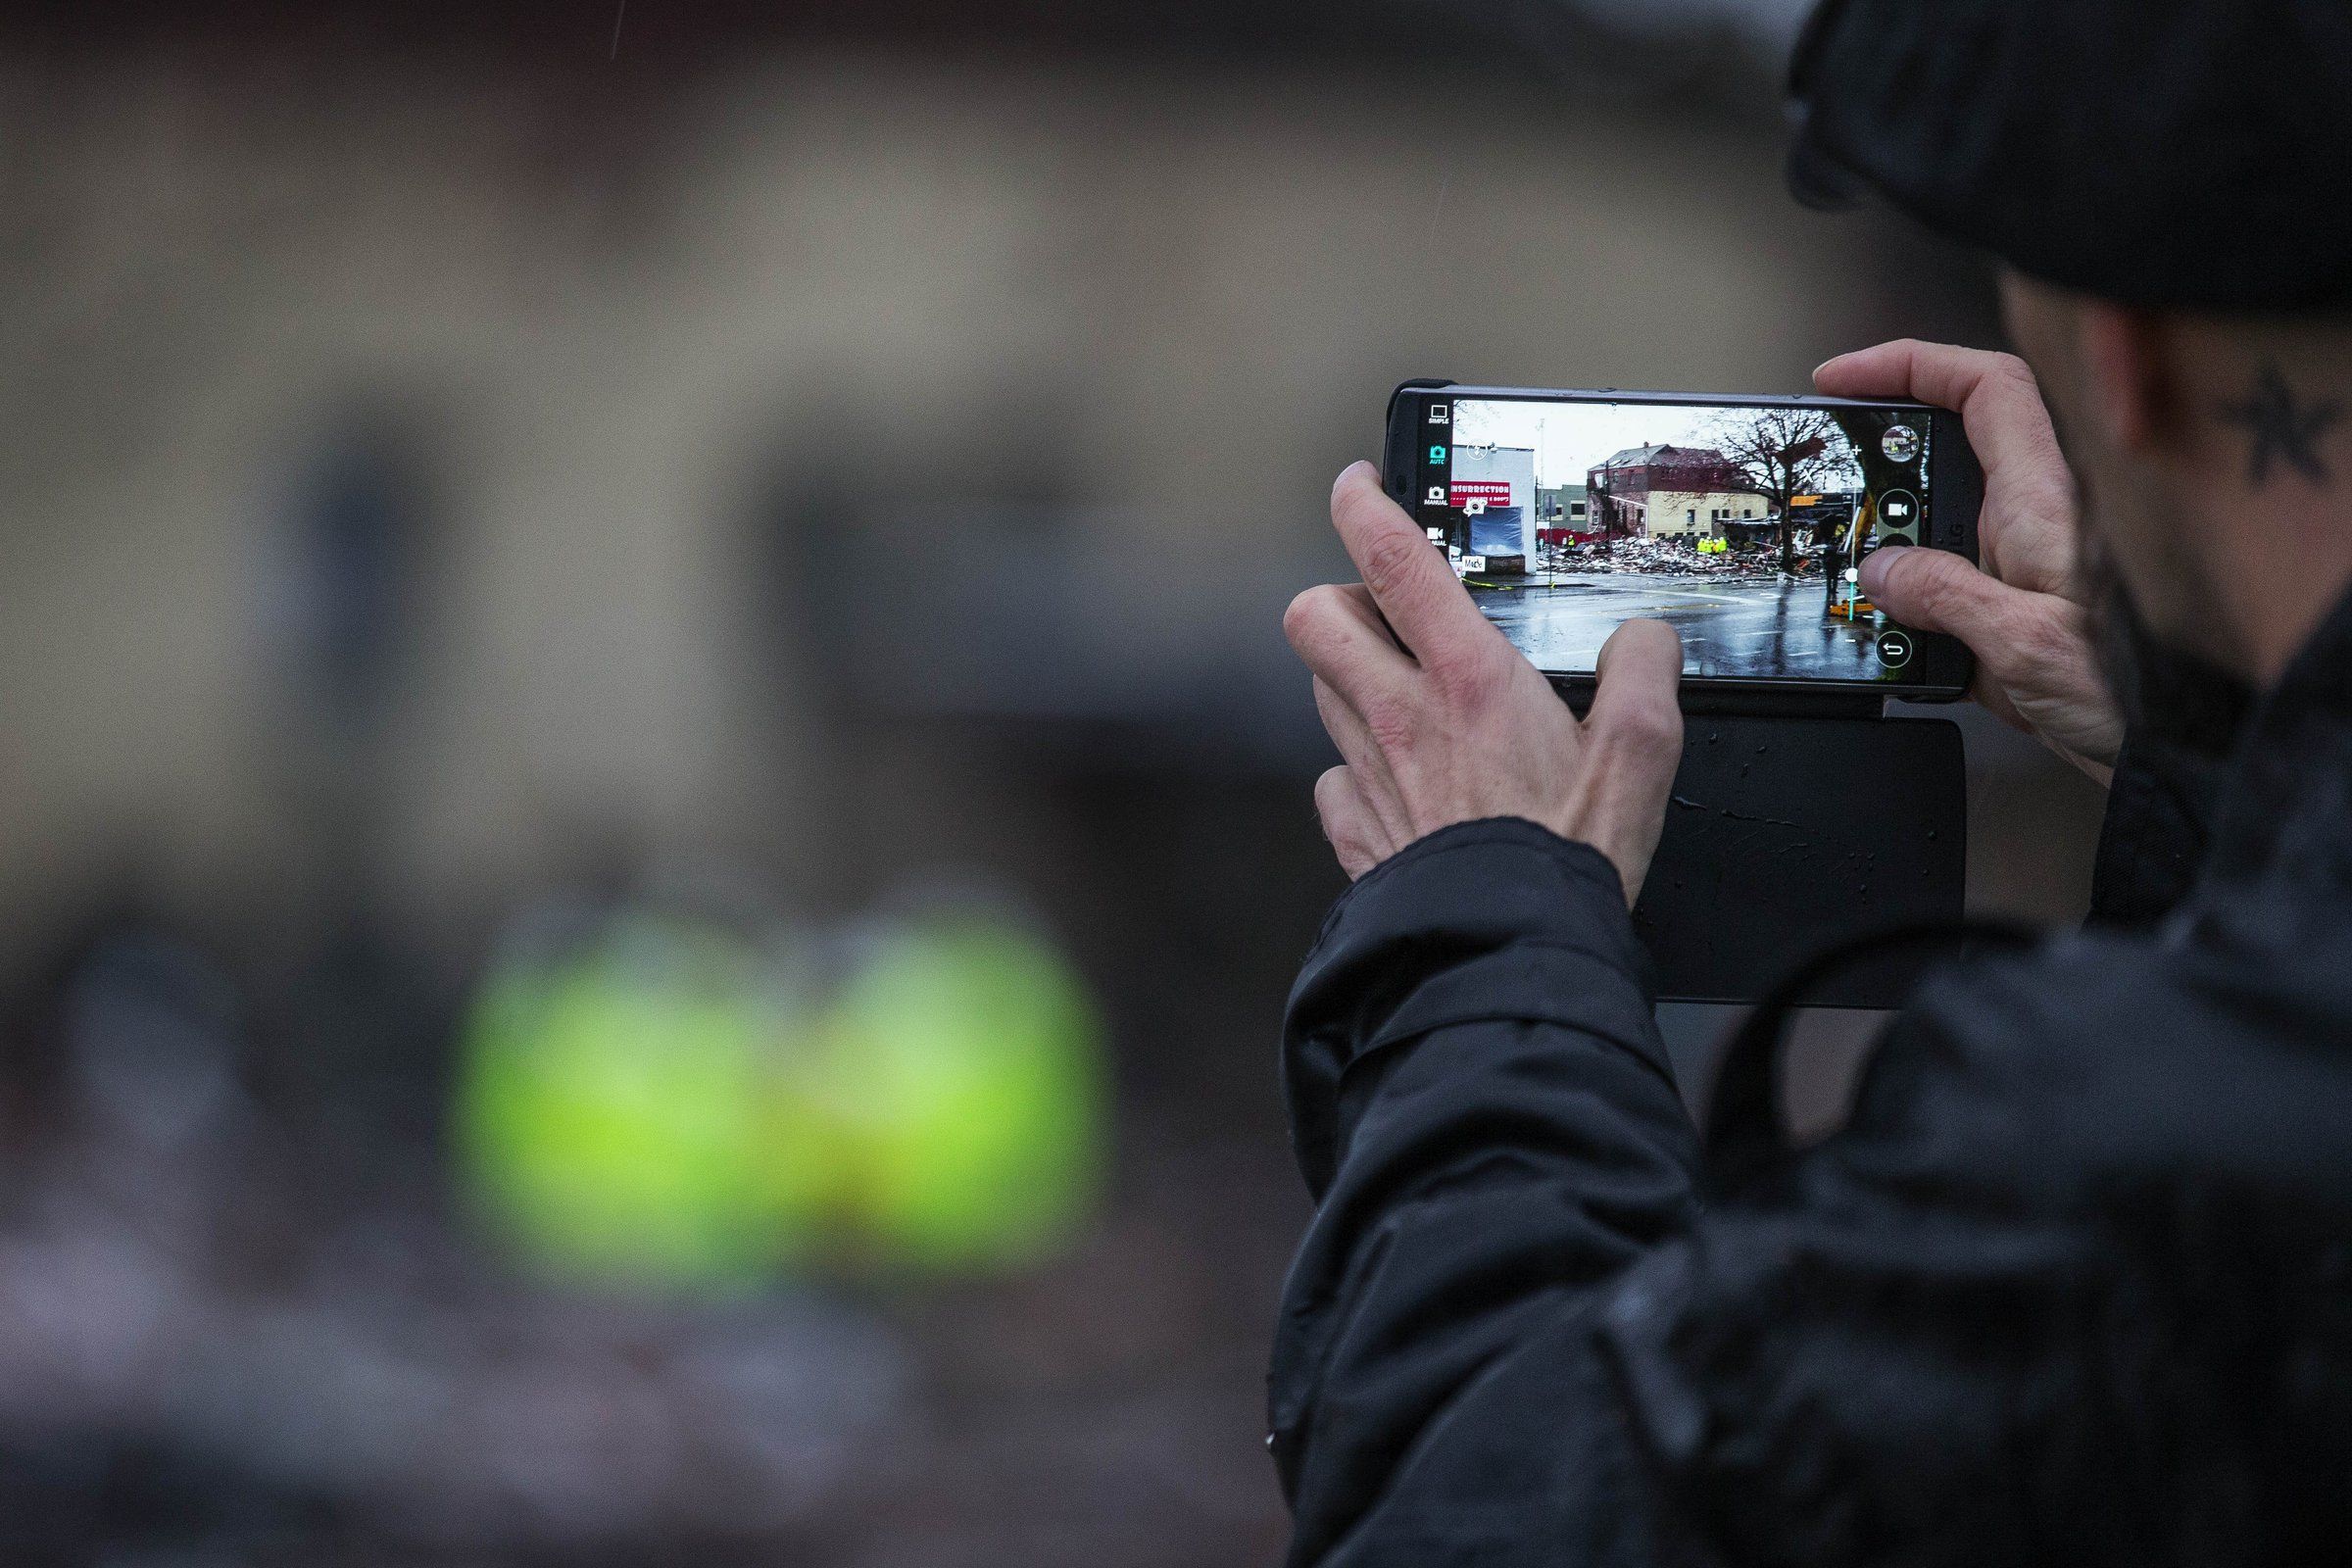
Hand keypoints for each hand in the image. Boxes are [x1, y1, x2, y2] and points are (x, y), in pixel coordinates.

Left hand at [1283, 464, 1685, 897]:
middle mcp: (1399, 717)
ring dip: (1348, 675)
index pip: (1390, 557)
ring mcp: (1368, 775)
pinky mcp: (1357, 832)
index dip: (1363, 503)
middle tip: (1378, 605)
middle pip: (1316, 617)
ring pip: (1319, 690)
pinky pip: (1331, 778)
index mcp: (1465, 678)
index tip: (1361, 485)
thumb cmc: (1567, 858)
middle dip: (1336, 595)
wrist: (1509, 949)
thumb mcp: (1641, 751)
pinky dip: (1352, 768)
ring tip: (1395, 686)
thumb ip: (1644, 670)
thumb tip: (1643, 637)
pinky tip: (1391, 778)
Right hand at [1816, 341, 2124, 779]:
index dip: (1913, 363)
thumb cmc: (2137, 694)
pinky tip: (1888, 636)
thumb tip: (1884, 571)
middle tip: (1830, 475)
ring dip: (1887, 544)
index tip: (1848, 378)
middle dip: (1882, 458)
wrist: (2174, 756)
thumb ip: (1944, 596)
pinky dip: (1903, 603)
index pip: (1984, 388)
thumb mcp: (2025, 642)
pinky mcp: (2014, 614)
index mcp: (2045, 501)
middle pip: (1951, 447)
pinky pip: (1942, 587)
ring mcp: (2024, 567)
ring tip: (1849, 575)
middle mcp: (2036, 521)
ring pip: (1938, 520)